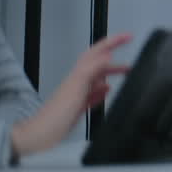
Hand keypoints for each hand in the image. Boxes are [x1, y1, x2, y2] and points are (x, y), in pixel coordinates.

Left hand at [11, 33, 131, 157]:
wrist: (40, 135)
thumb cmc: (57, 113)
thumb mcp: (76, 87)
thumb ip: (92, 69)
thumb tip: (108, 55)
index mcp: (78, 74)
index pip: (98, 51)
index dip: (113, 42)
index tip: (128, 37)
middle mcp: (78, 81)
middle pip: (99, 63)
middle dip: (115, 56)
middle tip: (131, 54)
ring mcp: (78, 94)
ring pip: (98, 78)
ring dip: (112, 73)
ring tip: (127, 73)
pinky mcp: (78, 107)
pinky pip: (93, 94)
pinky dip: (103, 91)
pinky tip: (108, 92)